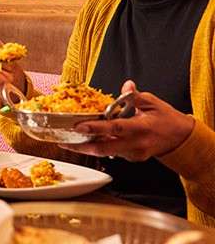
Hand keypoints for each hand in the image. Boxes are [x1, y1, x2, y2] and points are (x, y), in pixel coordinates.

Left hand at [60, 80, 194, 161]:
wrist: (181, 139)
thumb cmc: (166, 119)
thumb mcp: (153, 103)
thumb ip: (135, 97)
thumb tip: (126, 85)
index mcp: (141, 127)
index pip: (115, 128)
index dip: (96, 127)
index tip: (78, 125)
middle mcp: (136, 144)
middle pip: (104, 148)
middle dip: (82, 147)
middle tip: (63, 141)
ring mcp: (134, 154)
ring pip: (106, 152)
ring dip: (87, 147)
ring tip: (68, 140)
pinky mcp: (132, 159)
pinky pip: (112, 153)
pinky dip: (99, 147)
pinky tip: (87, 141)